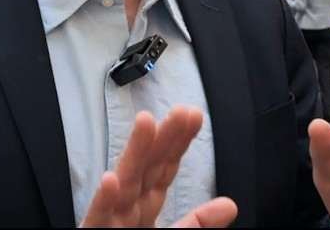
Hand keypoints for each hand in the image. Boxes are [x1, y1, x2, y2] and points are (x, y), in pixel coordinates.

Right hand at [81, 106, 236, 227]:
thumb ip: (197, 224)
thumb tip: (230, 205)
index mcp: (144, 207)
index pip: (163, 169)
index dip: (179, 143)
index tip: (194, 116)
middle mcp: (126, 208)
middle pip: (147, 168)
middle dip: (164, 138)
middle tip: (183, 111)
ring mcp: (109, 221)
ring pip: (123, 184)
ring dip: (134, 154)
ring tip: (146, 123)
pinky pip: (99, 218)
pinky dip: (104, 199)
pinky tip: (111, 179)